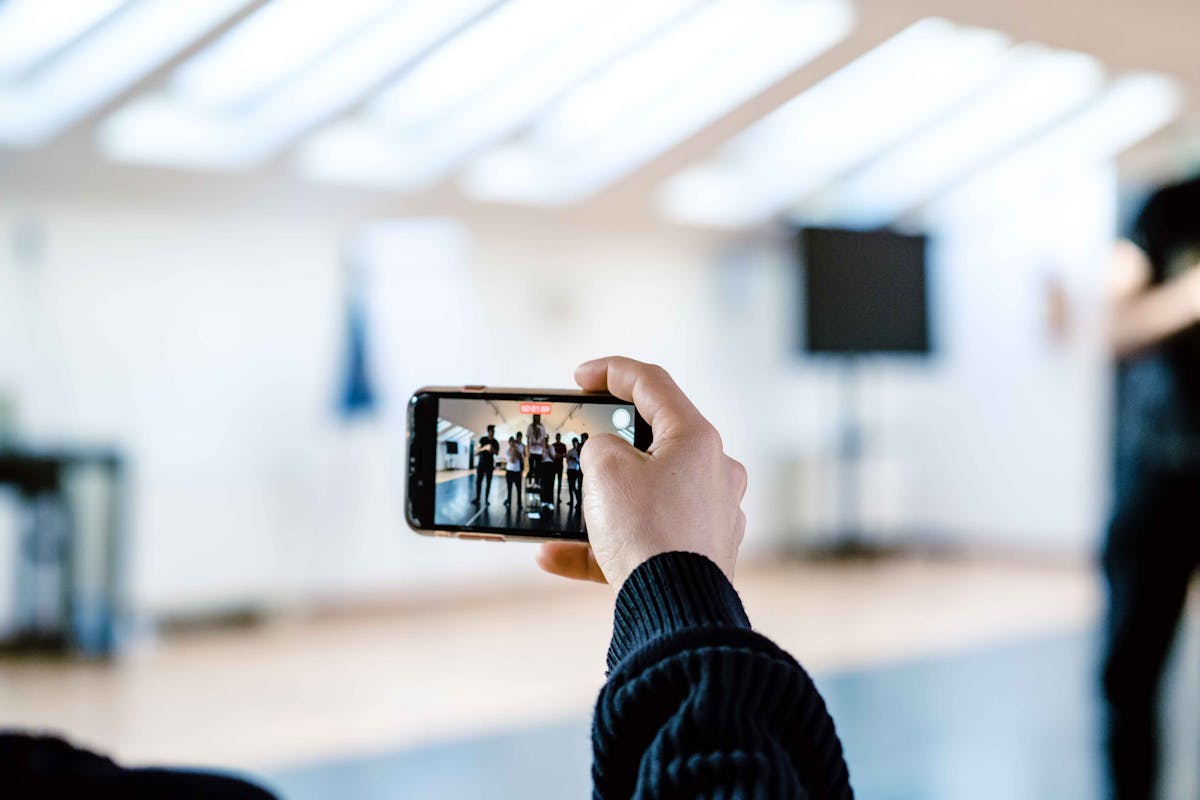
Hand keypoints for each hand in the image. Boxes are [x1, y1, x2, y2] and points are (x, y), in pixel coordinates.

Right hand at [536, 357, 747, 589]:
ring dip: (598, 502)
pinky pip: (643, 539)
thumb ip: (600, 446)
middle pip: (653, 442)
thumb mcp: (605, 468)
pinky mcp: (697, 555)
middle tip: (578, 444)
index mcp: (697, 440)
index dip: (611, 371)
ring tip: (559, 510)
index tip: (580, 376)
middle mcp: (713, 473)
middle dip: (607, 445)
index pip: (653, 384)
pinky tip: (555, 556)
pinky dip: (601, 544)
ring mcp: (709, 516)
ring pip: (644, 495)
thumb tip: (606, 458)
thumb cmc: (648, 533)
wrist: (675, 611)